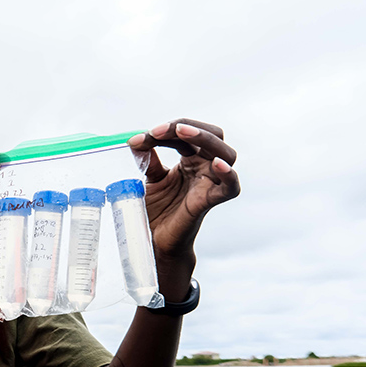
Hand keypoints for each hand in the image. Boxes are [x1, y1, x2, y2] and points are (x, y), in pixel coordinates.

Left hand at [128, 119, 240, 285]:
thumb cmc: (156, 209)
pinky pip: (230, 187)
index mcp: (191, 158)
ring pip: (225, 153)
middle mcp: (205, 167)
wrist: (154, 239)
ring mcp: (210, 183)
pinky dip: (228, 175)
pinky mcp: (210, 201)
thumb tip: (136, 140)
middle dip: (186, 127)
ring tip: (182, 132)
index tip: (143, 135)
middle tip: (159, 130)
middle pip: (211, 135)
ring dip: (204, 139)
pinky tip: (217, 164)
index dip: (168, 129)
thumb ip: (147, 159)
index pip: (187, 133)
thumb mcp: (150, 179)